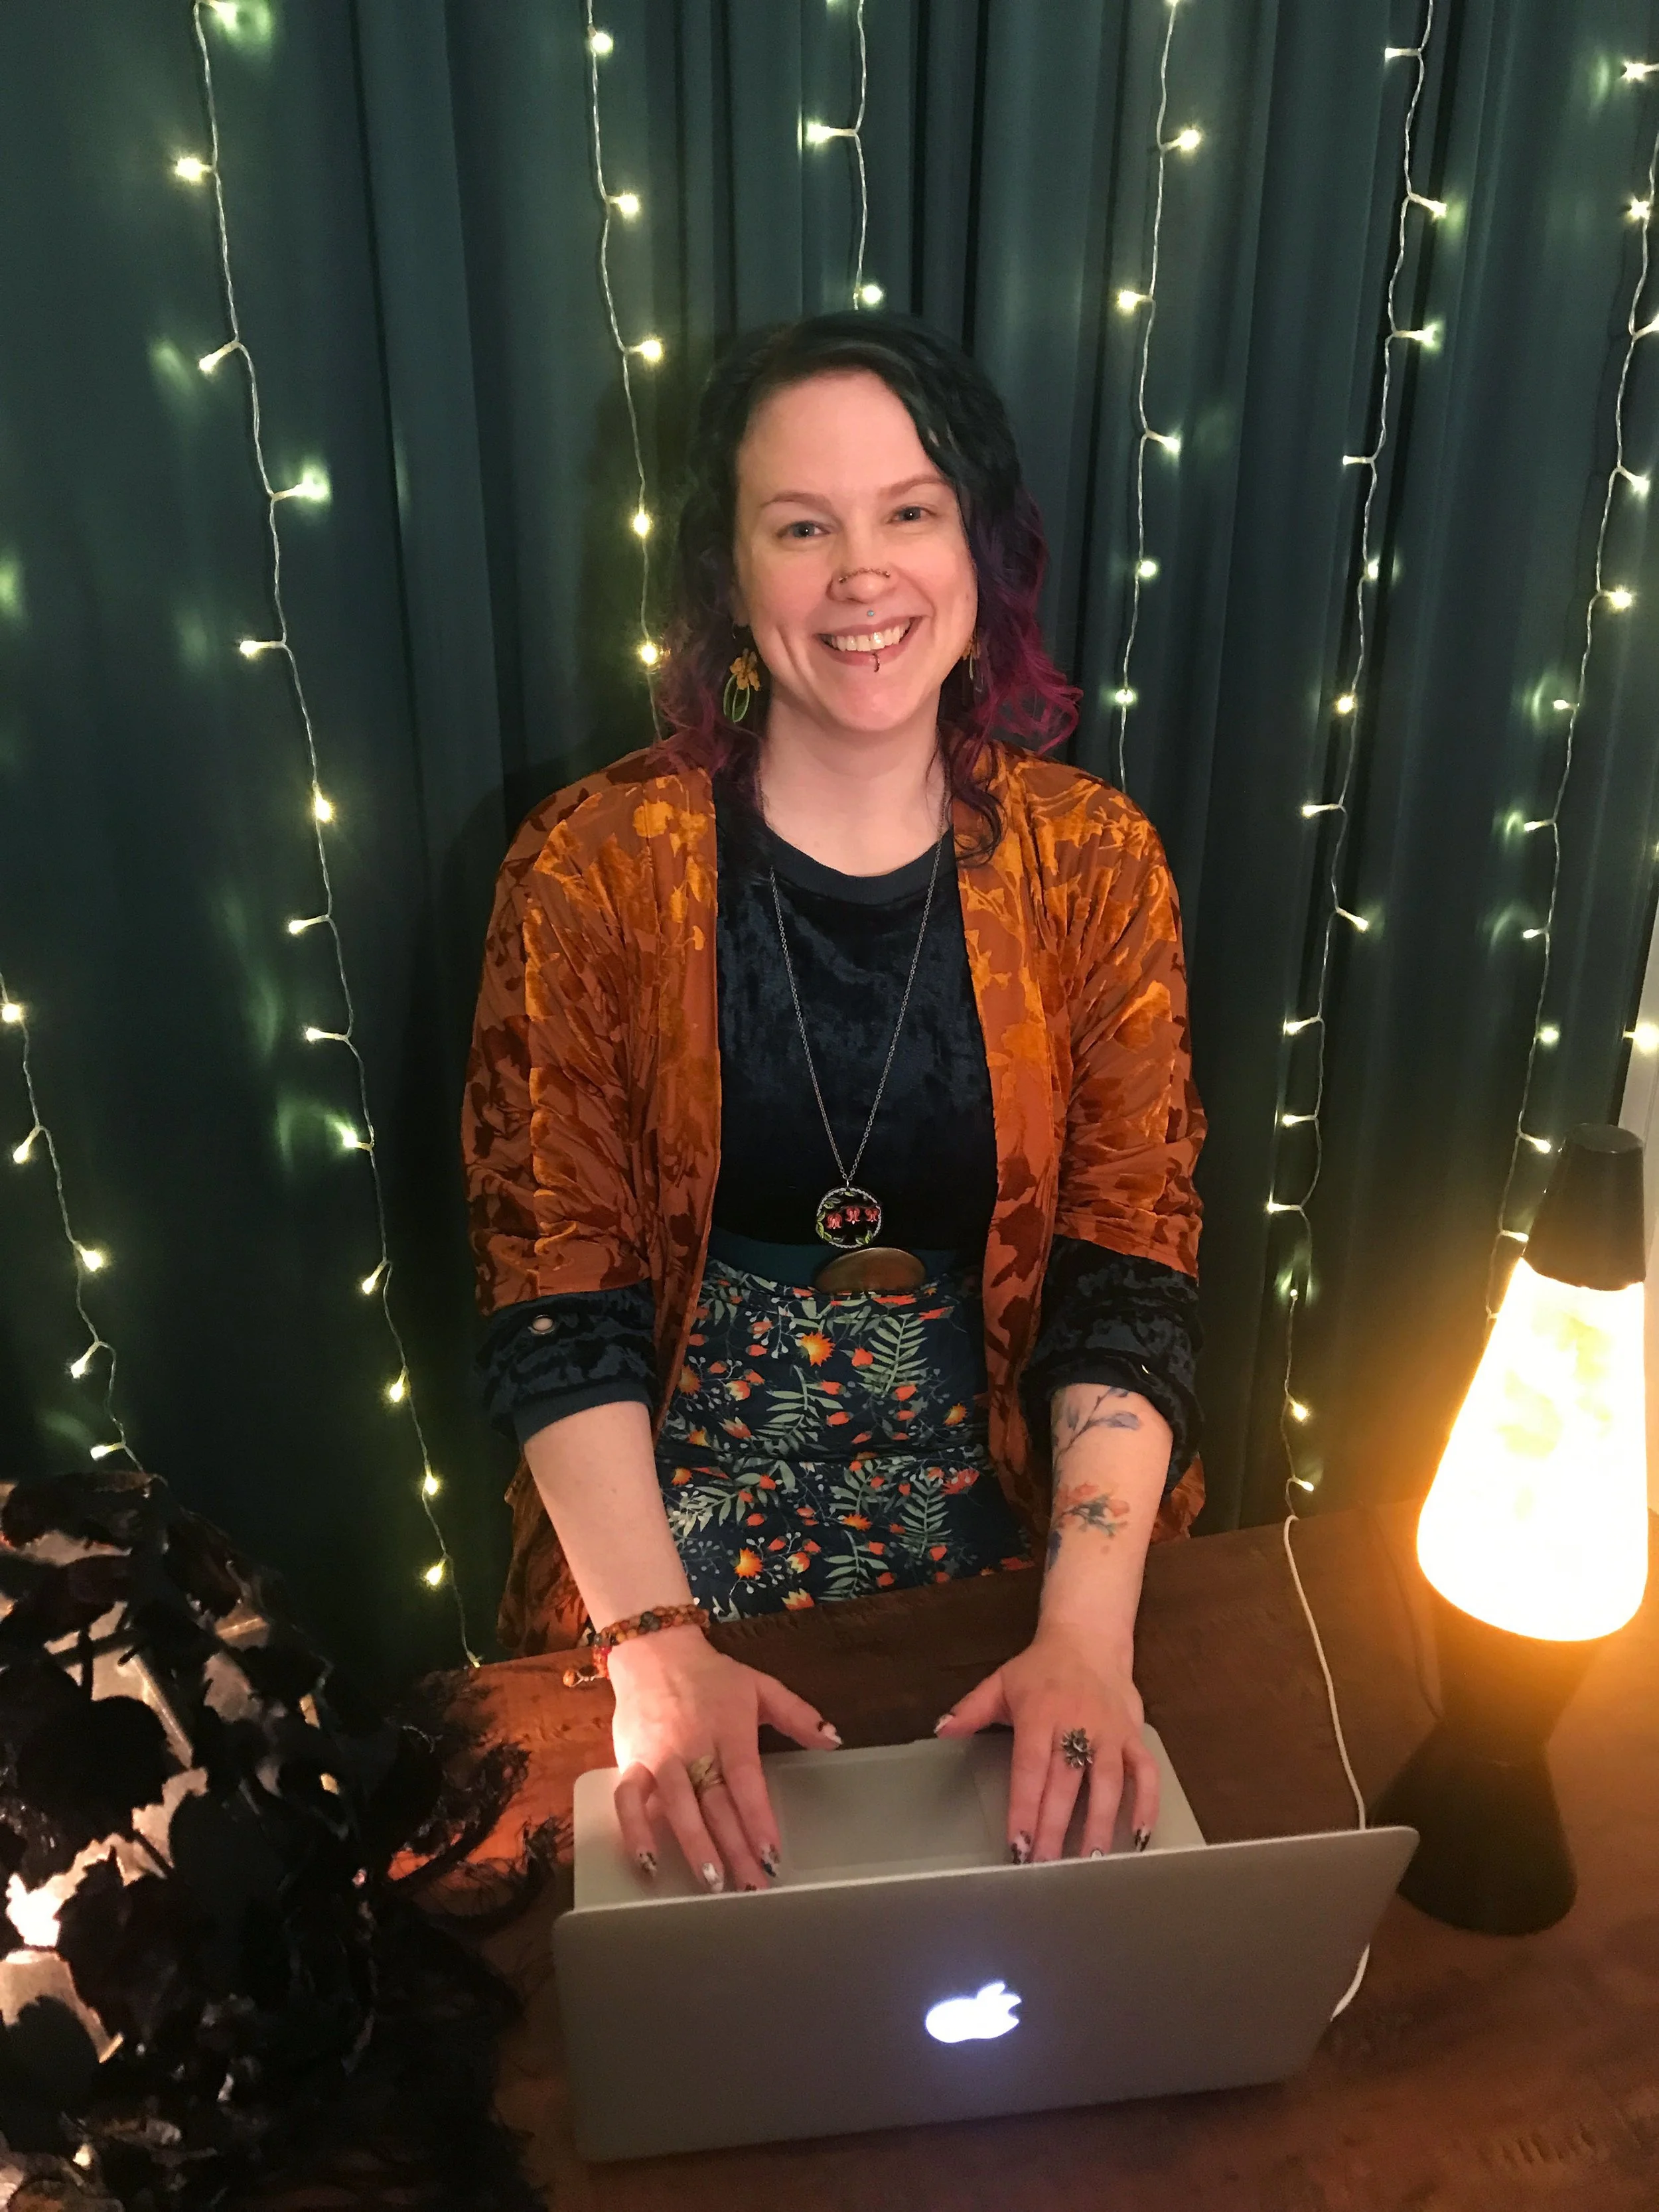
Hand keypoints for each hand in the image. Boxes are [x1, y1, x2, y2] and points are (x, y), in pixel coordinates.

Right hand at [607, 1626, 840, 1890]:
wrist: (653, 1651)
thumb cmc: (711, 1676)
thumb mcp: (760, 1686)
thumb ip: (797, 1714)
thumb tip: (834, 1739)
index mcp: (729, 1729)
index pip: (745, 1781)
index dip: (758, 1818)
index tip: (772, 1854)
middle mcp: (693, 1746)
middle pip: (716, 1803)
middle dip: (735, 1848)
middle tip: (753, 1888)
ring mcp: (658, 1757)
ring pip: (677, 1807)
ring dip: (694, 1846)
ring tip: (713, 1883)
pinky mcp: (629, 1762)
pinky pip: (627, 1801)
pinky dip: (634, 1832)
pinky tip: (648, 1864)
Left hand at [934, 1620, 1158, 1860]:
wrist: (1088, 1637)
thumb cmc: (1040, 1668)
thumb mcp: (1000, 1682)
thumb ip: (971, 1710)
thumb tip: (941, 1730)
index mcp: (1039, 1714)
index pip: (1029, 1770)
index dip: (1024, 1809)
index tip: (1018, 1845)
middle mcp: (1076, 1725)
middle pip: (1066, 1783)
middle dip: (1055, 1828)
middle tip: (1047, 1867)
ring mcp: (1109, 1732)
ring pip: (1108, 1781)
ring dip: (1101, 1822)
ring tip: (1091, 1861)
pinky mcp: (1134, 1735)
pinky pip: (1146, 1772)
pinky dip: (1147, 1803)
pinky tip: (1139, 1837)